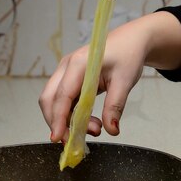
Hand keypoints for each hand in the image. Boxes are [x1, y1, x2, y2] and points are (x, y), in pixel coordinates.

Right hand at [39, 12, 180, 141]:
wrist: (131, 40)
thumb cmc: (128, 55)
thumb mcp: (125, 81)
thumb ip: (115, 106)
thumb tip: (111, 129)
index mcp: (79, 63)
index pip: (62, 95)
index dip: (58, 119)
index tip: (58, 138)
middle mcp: (66, 66)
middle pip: (49, 99)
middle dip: (57, 122)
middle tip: (75, 140)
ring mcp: (66, 72)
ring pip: (54, 101)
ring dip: (67, 120)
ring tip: (95, 129)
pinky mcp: (70, 78)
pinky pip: (64, 100)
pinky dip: (72, 114)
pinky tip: (90, 122)